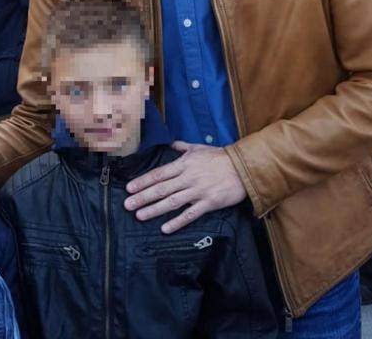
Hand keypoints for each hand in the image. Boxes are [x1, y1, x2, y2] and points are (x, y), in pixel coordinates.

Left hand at [124, 141, 246, 233]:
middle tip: (127, 204)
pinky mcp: (209, 203)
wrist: (244, 167)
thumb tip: (170, 144)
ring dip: (154, 209)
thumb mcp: (199, 147)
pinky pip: (190, 214)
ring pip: (171, 202)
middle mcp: (188, 178)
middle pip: (161, 189)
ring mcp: (198, 191)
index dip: (142, 181)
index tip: (129, 188)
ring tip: (139, 215)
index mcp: (184, 164)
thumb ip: (182, 147)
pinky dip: (177, 222)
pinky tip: (165, 228)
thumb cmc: (221, 157)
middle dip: (142, 197)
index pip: (158, 174)